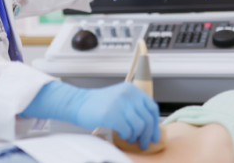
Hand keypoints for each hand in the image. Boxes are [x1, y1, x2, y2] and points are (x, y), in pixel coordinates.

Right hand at [20, 81, 160, 149]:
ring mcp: (120, 103)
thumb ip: (134, 107)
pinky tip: (121, 135)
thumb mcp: (120, 98)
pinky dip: (126, 136)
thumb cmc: (98, 104)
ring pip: (139, 126)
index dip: (155, 124)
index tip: (154, 135)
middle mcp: (128, 94)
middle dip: (148, 134)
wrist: (78, 103)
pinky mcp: (111, 114)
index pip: (152, 108)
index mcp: (132, 89)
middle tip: (144, 143)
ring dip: (136, 136)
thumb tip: (150, 126)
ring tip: (129, 138)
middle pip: (147, 119)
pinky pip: (127, 130)